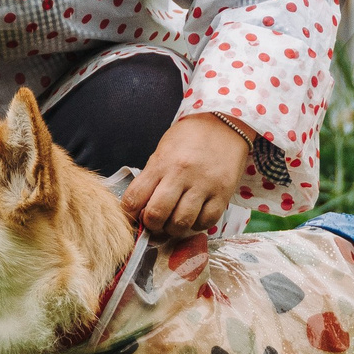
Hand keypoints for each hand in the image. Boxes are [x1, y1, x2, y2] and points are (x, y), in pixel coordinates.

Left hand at [122, 114, 250, 237]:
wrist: (224, 124)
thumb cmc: (188, 139)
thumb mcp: (162, 152)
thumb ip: (151, 179)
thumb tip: (140, 210)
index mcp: (161, 163)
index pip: (134, 198)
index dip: (129, 215)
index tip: (134, 218)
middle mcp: (181, 174)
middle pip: (157, 214)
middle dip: (152, 226)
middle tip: (155, 224)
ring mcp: (204, 185)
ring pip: (181, 222)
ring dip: (173, 230)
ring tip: (174, 223)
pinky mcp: (223, 193)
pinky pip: (206, 222)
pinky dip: (197, 225)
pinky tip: (194, 217)